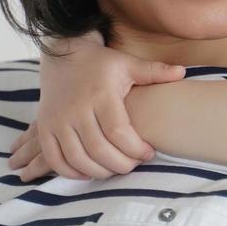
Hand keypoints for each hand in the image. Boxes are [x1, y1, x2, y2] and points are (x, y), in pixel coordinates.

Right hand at [8, 34, 184, 181]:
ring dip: (99, 171)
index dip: (136, 149)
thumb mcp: (128, 64)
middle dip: (121, 164)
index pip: (119, 133)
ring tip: (115, 168)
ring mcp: (57, 120)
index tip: (149, 153)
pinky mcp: (44, 127)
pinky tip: (89, 171)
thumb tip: (182, 72)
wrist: (63, 54)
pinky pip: (55, 159)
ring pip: (78, 158)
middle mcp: (76, 109)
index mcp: (100, 95)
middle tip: (133, 165)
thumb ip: (154, 71)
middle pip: (99, 150)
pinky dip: (72, 171)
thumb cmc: (101, 63)